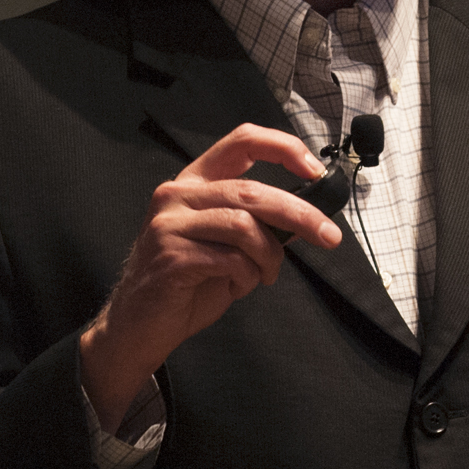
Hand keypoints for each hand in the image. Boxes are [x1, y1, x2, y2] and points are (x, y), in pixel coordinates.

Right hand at [79, 123, 341, 428]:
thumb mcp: (226, 244)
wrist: (139, 326)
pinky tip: (238, 286)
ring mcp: (170, 224)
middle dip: (300, 214)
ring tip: (265, 275)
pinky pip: (230, 259)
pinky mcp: (171, 255)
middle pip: (253, 190)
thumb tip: (305, 217)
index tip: (315, 169)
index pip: (242, 142)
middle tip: (329, 236)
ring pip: (245, 226)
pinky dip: (247, 276)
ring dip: (269, 256)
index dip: (283, 148)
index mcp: (194, 183)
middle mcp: (177, 195)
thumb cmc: (187, 283)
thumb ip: (256, 222)